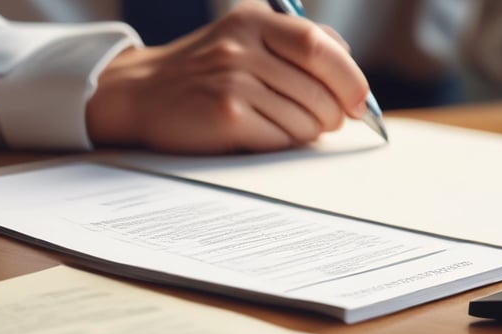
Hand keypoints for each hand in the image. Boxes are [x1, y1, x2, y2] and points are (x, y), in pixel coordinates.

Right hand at [86, 1, 368, 153]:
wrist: (142, 94)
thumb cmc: (205, 72)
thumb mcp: (245, 39)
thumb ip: (296, 47)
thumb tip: (353, 81)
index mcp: (254, 22)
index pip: (320, 45)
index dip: (350, 77)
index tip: (359, 101)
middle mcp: (242, 47)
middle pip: (319, 89)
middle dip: (334, 114)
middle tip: (329, 123)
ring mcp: (232, 81)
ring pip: (305, 119)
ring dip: (308, 133)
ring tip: (288, 127)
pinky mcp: (225, 115)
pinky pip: (281, 138)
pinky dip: (283, 144)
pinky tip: (264, 135)